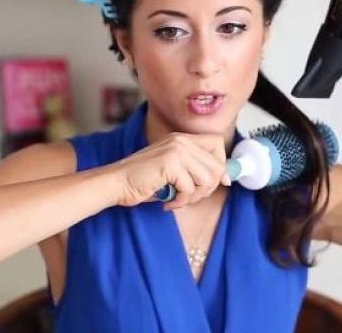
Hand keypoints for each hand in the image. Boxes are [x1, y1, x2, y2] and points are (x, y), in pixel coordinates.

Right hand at [112, 133, 230, 209]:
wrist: (115, 183)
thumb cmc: (143, 181)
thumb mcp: (174, 171)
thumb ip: (196, 170)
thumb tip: (226, 178)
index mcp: (182, 139)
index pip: (217, 144)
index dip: (221, 165)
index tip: (220, 182)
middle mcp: (181, 140)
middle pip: (217, 165)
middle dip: (207, 188)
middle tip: (189, 197)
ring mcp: (176, 150)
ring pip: (207, 179)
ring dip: (194, 197)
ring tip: (177, 200)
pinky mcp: (171, 163)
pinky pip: (190, 188)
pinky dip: (181, 201)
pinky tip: (167, 202)